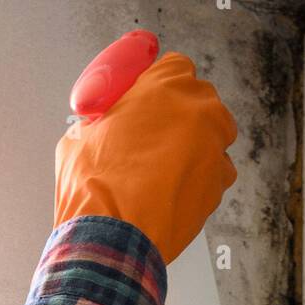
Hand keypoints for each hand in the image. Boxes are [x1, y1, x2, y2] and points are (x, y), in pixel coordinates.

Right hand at [54, 49, 237, 264]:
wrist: (112, 238)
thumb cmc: (96, 186)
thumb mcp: (84, 133)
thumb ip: (109, 116)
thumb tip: (109, 122)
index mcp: (165, 85)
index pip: (176, 66)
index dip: (161, 86)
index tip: (151, 100)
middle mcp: (199, 111)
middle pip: (201, 101)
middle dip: (182, 116)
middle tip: (155, 136)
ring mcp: (215, 150)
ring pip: (213, 138)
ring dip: (195, 147)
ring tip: (164, 168)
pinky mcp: (220, 186)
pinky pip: (215, 173)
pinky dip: (200, 178)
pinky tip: (174, 190)